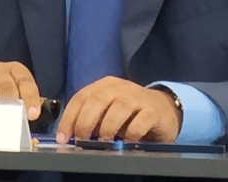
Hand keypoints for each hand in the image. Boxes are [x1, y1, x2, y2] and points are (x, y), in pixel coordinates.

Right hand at [0, 60, 41, 120]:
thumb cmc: (1, 93)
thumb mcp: (16, 95)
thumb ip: (25, 110)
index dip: (30, 97)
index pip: (24, 80)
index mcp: (13, 69)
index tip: (32, 114)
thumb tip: (32, 139)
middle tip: (15, 122)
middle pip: (5, 86)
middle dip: (12, 105)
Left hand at [56, 76, 180, 143]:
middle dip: (85, 123)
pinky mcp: (153, 111)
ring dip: (107, 128)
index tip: (63, 138)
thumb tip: (71, 136)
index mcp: (104, 86)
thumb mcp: (108, 112)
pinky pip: (139, 122)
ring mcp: (137, 97)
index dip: (69, 118)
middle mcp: (119, 88)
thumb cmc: (130, 113)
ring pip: (118, 109)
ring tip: (104, 142)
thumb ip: (92, 119)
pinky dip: (130, 134)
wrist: (164, 109)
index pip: (80, 97)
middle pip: (97, 100)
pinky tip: (126, 142)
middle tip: (82, 141)